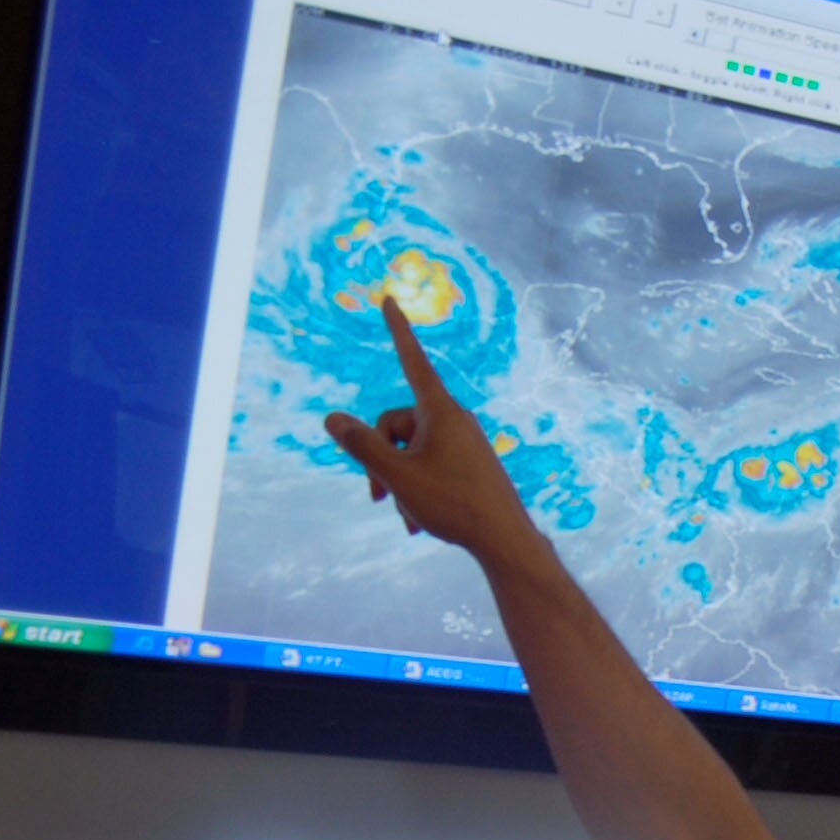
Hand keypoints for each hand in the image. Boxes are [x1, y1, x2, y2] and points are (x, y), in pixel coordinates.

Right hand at [324, 298, 541, 563]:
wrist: (505, 540)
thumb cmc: (453, 504)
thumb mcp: (397, 474)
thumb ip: (362, 446)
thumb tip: (333, 419)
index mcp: (439, 410)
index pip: (412, 359)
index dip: (397, 331)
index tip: (389, 299)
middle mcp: (454, 420)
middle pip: (397, 424)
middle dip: (380, 458)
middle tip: (377, 495)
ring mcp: (464, 442)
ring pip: (412, 452)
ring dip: (400, 482)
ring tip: (407, 516)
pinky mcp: (470, 464)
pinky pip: (432, 467)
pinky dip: (419, 490)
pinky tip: (418, 523)